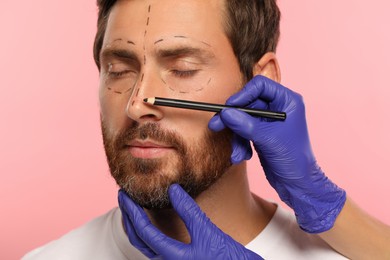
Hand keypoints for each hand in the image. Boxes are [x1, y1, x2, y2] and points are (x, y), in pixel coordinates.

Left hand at [118, 184, 262, 259]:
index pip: (144, 231)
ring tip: (132, 207)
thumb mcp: (208, 232)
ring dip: (135, 225)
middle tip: (122, 196)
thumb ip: (189, 211)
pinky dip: (146, 232)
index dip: (131, 210)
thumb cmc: (227, 257)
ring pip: (144, 245)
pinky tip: (151, 222)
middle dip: (127, 216)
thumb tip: (172, 189)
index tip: (124, 194)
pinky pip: (154, 247)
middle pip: (138, 239)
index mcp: (172, 257)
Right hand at [208, 75, 345, 232]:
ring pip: (243, 119)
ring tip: (236, 153)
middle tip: (216, 126)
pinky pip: (243, 131)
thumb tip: (225, 113)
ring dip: (236, 137)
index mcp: (287, 101)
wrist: (297, 184)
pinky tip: (242, 156)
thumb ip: (245, 125)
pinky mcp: (261, 133)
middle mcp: (278, 107)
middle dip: (233, 118)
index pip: (260, 86)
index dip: (243, 94)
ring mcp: (269, 121)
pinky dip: (240, 143)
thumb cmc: (294, 159)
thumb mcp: (268, 139)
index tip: (228, 107)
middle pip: (247, 103)